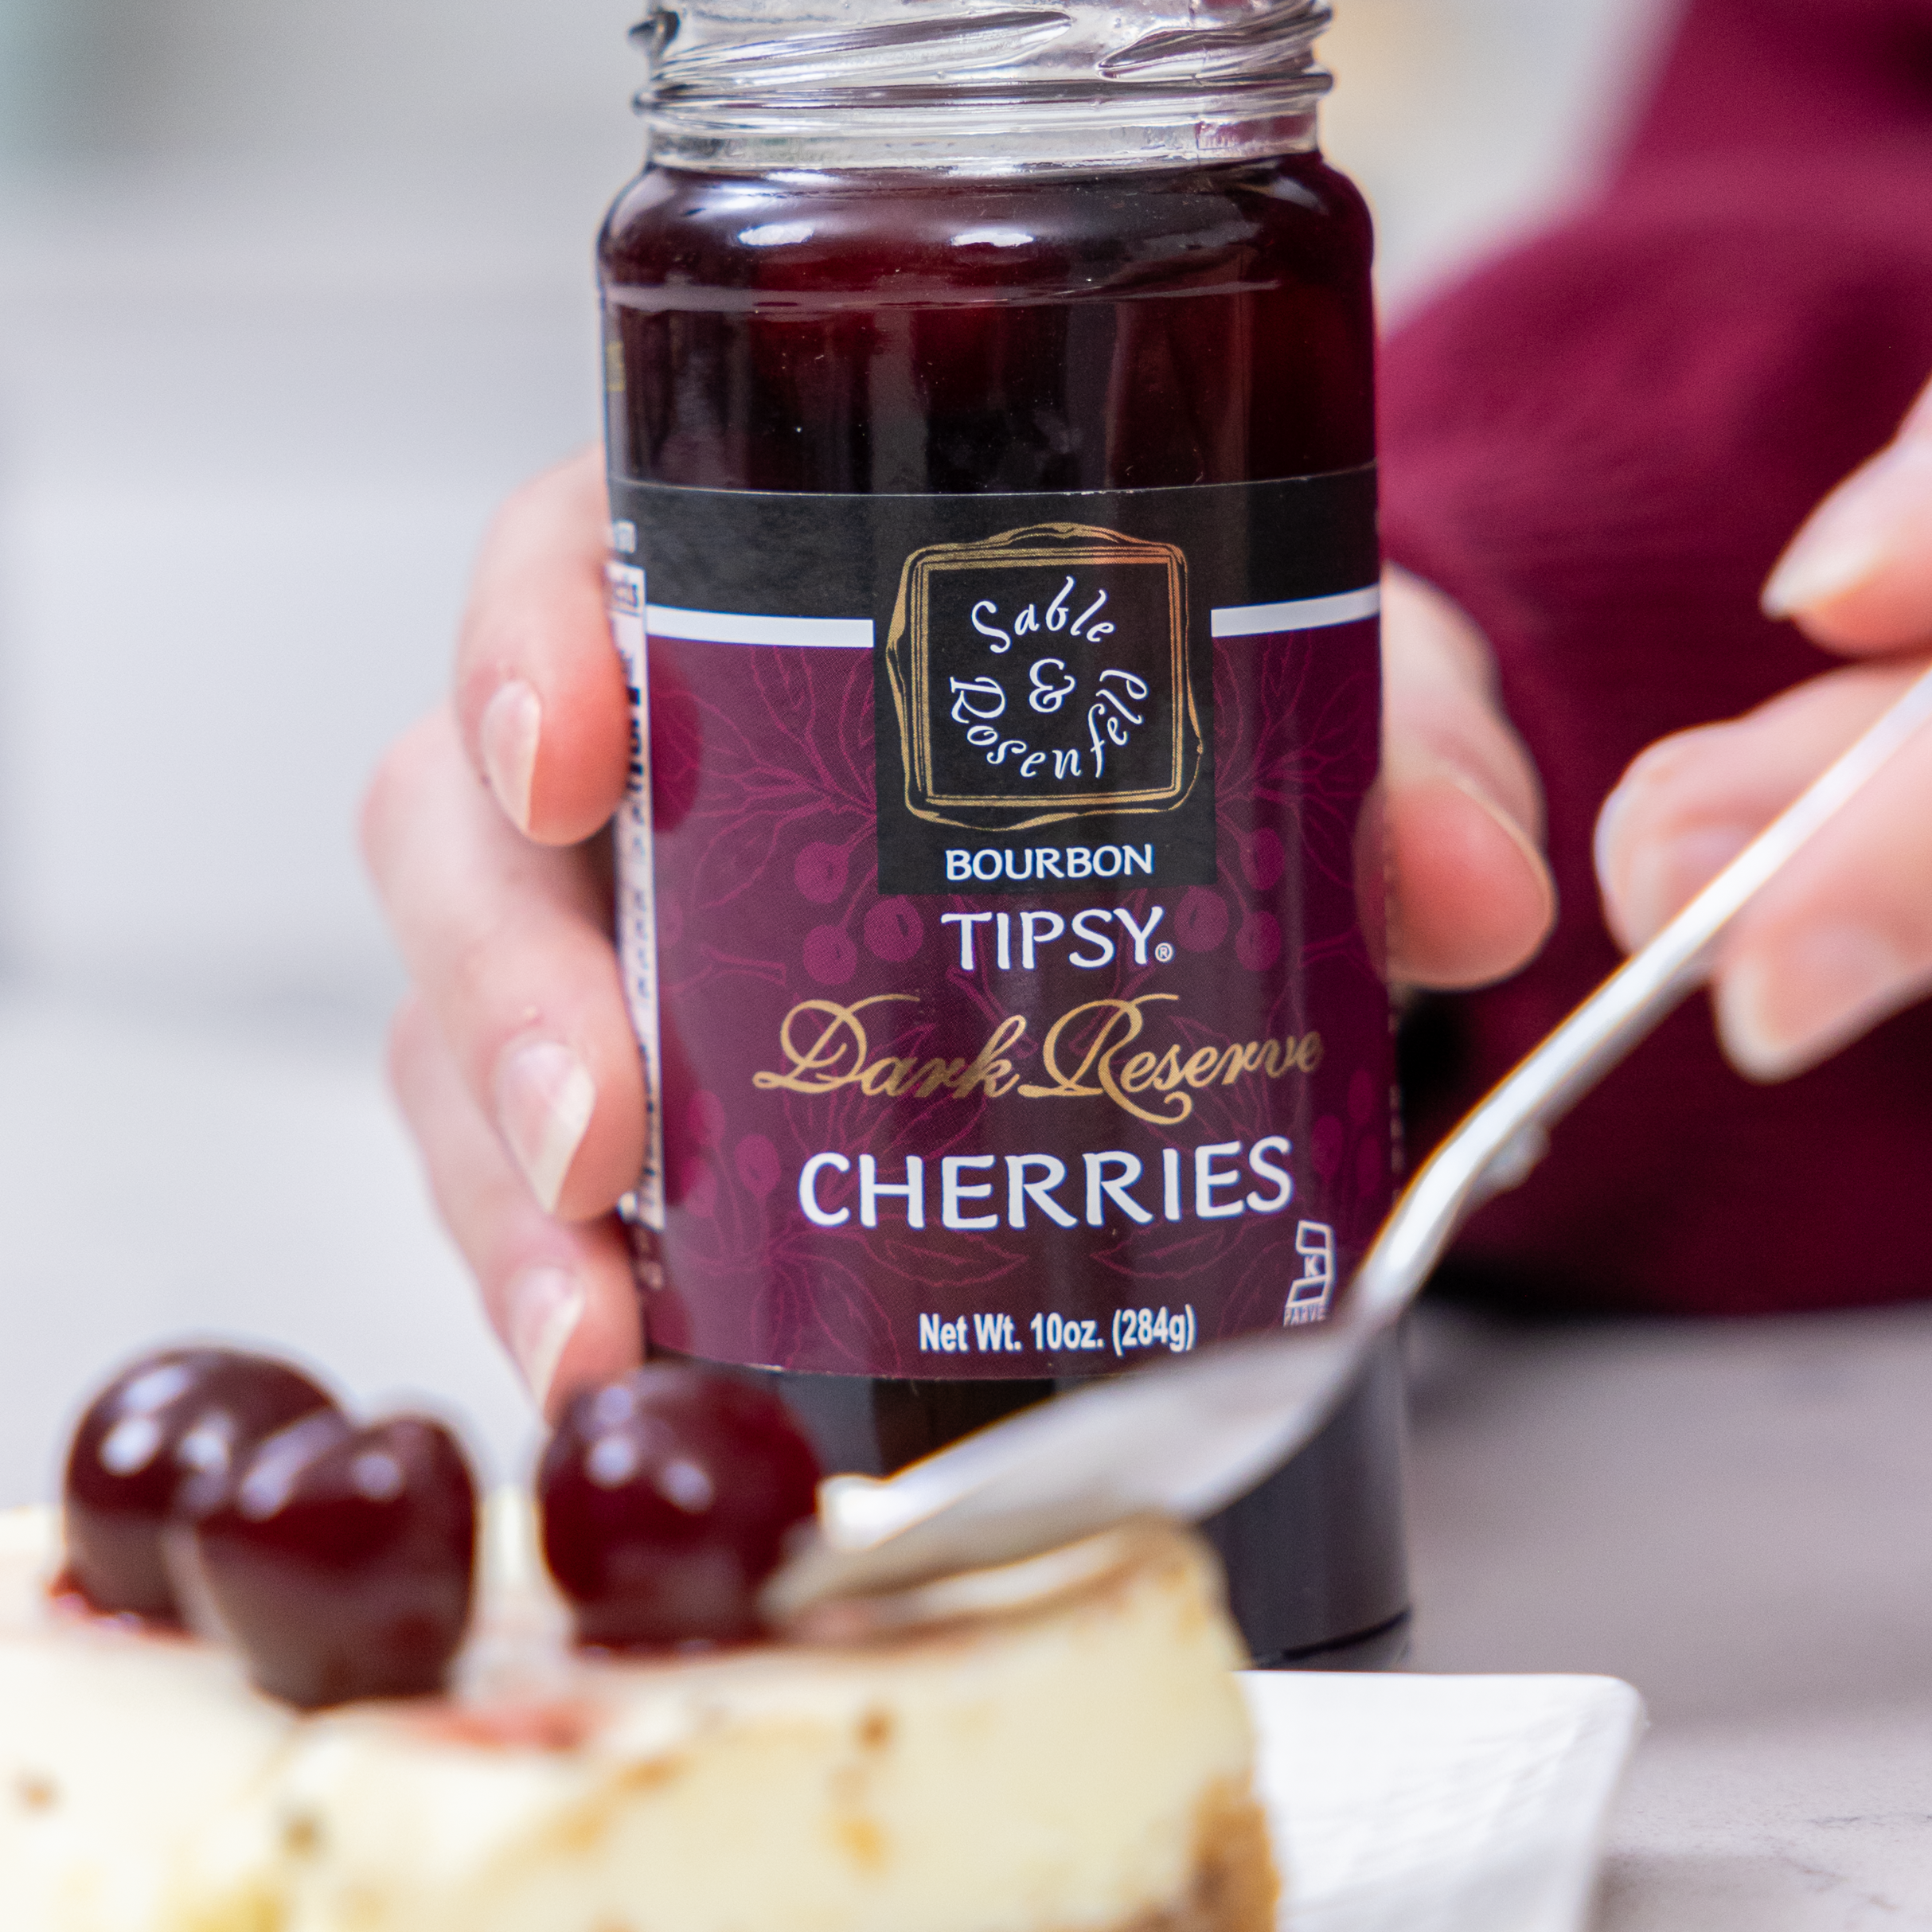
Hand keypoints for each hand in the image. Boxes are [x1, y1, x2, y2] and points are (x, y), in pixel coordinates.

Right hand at [364, 450, 1557, 1411]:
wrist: (1217, 835)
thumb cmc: (1191, 706)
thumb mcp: (1304, 683)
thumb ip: (1394, 753)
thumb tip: (1468, 879)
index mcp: (746, 577)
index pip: (565, 559)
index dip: (518, 649)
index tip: (568, 754)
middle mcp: (643, 756)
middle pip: (465, 835)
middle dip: (505, 994)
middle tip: (602, 1129)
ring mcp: (615, 939)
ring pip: (463, 1034)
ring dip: (504, 1191)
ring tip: (598, 1324)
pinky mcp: (641, 1105)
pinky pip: (537, 1184)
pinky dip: (565, 1282)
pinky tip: (627, 1372)